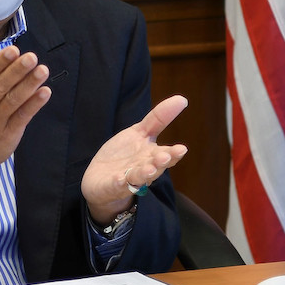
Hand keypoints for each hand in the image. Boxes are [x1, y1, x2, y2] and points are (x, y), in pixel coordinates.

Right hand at [0, 33, 51, 189]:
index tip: (13, 50)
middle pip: (0, 88)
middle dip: (17, 71)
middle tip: (32, 57)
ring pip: (13, 102)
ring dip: (29, 85)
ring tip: (43, 70)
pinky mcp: (8, 135)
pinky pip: (22, 117)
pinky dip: (34, 104)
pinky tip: (45, 92)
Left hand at [81, 95, 189, 224]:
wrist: (102, 181)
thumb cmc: (124, 156)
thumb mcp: (139, 132)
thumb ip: (158, 118)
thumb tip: (182, 99)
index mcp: (151, 155)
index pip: (166, 153)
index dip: (173, 152)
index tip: (182, 149)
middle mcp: (143, 168)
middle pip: (155, 166)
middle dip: (161, 163)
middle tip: (166, 157)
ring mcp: (127, 178)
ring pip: (138, 177)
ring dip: (144, 173)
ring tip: (149, 169)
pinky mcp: (112, 185)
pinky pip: (116, 185)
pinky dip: (119, 182)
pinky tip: (120, 179)